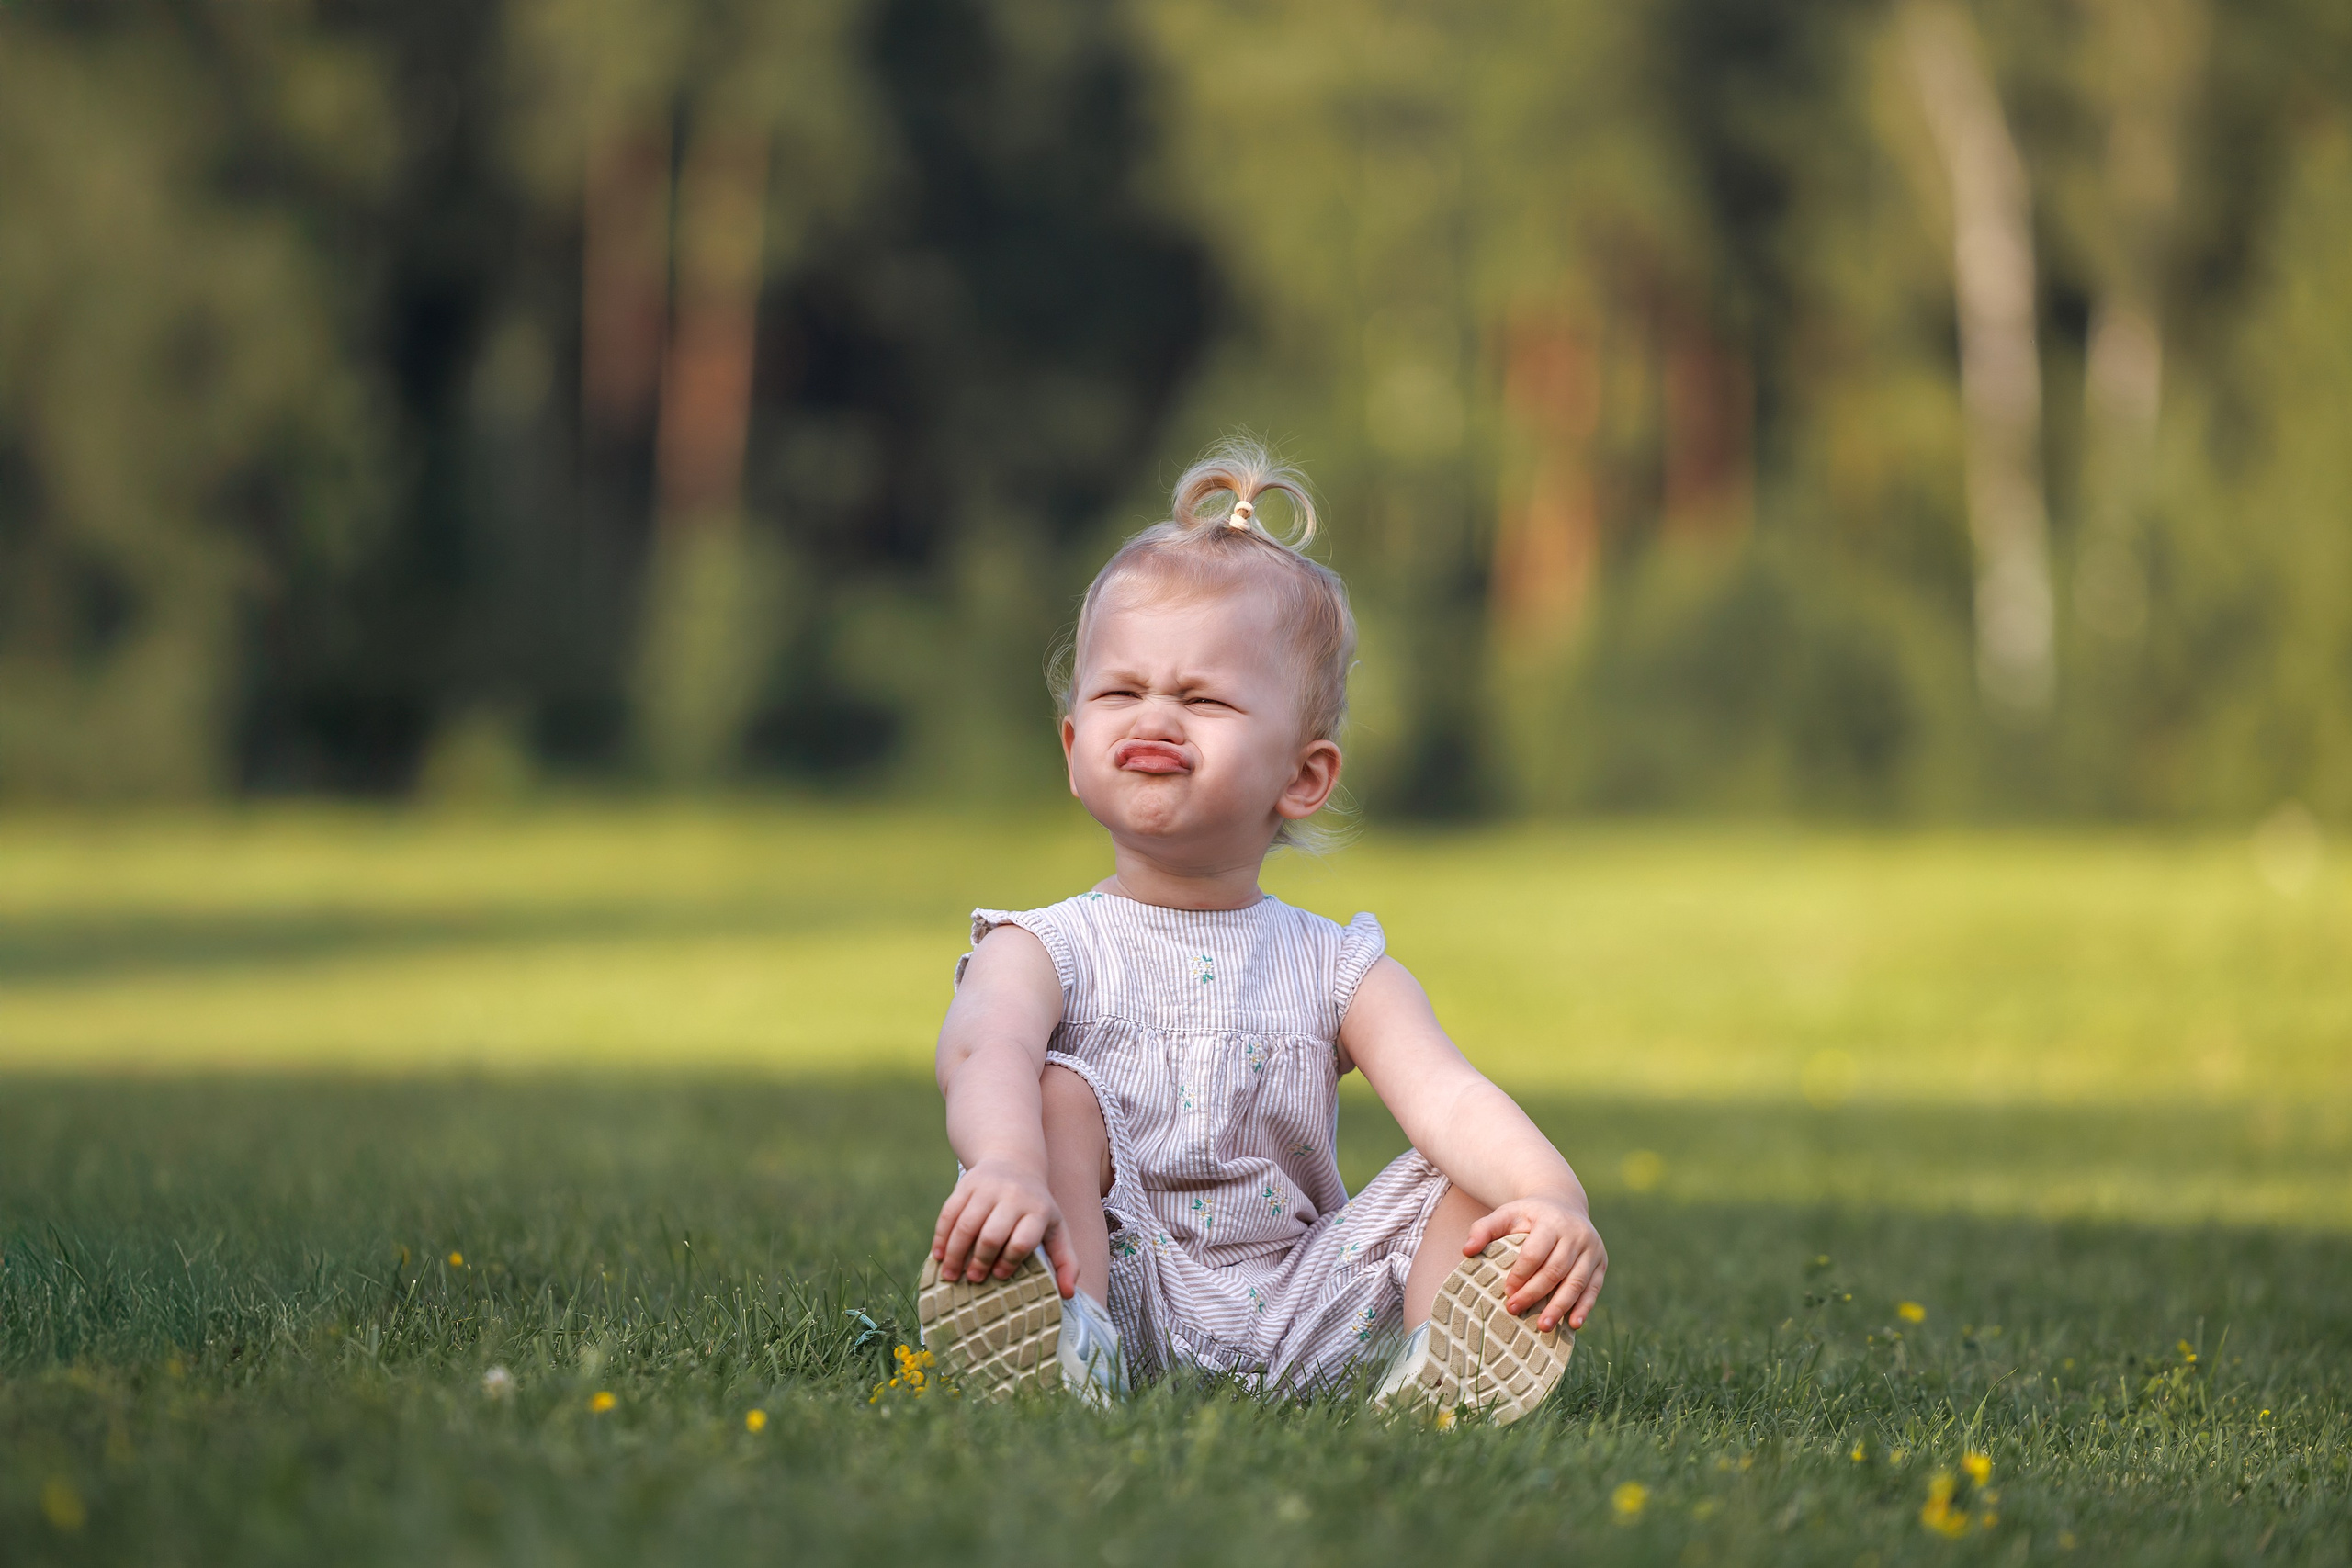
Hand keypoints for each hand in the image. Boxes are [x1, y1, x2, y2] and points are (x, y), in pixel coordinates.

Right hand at [931, 1159, 1077, 1296]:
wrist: (1015, 1162)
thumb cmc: (1036, 1207)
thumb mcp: (1056, 1229)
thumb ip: (1066, 1261)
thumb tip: (1068, 1294)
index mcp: (1038, 1210)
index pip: (1022, 1242)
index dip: (1009, 1262)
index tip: (999, 1276)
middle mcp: (1013, 1196)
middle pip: (991, 1235)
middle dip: (980, 1262)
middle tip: (974, 1279)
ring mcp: (987, 1188)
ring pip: (966, 1225)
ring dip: (955, 1254)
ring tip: (951, 1275)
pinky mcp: (966, 1184)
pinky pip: (949, 1213)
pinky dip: (941, 1237)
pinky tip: (939, 1256)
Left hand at [1466, 1198, 1606, 1332]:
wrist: (1563, 1203)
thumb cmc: (1529, 1214)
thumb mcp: (1506, 1214)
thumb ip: (1484, 1229)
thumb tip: (1466, 1250)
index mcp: (1551, 1221)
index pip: (1535, 1252)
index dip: (1520, 1275)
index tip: (1506, 1292)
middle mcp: (1576, 1234)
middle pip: (1555, 1270)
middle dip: (1535, 1293)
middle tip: (1515, 1310)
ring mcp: (1592, 1249)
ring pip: (1576, 1282)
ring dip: (1560, 1307)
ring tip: (1543, 1327)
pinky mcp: (1601, 1262)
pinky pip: (1594, 1288)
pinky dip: (1584, 1307)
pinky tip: (1573, 1324)